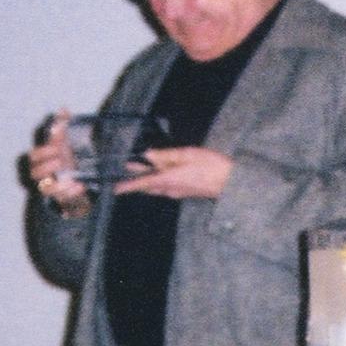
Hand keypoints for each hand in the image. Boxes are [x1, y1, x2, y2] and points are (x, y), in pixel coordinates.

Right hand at [25, 109, 90, 217]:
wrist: (85, 175)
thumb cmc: (72, 154)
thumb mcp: (71, 138)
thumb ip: (65, 123)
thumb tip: (63, 108)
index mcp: (47, 158)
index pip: (34, 156)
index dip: (42, 152)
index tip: (56, 148)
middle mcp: (46, 173)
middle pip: (34, 173)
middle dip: (46, 167)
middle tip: (60, 161)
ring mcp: (53, 186)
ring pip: (44, 189)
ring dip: (56, 184)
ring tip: (71, 179)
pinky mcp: (63, 197)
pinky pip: (61, 199)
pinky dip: (70, 193)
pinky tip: (80, 186)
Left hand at [112, 146, 232, 199]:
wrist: (229, 182)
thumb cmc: (211, 166)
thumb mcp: (188, 154)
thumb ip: (167, 155)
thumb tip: (149, 155)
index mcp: (169, 179)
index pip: (144, 183)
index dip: (129, 185)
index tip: (116, 189)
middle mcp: (171, 188)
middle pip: (149, 185)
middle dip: (137, 177)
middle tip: (127, 167)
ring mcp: (179, 191)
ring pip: (157, 186)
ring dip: (148, 178)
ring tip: (141, 166)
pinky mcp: (186, 191)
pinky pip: (167, 186)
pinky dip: (159, 179)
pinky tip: (162, 171)